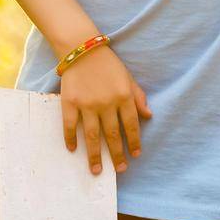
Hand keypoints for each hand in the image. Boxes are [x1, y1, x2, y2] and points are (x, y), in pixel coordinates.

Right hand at [58, 46, 150, 175]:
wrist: (81, 49)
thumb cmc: (108, 64)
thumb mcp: (128, 78)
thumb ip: (139, 97)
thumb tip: (149, 116)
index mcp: (123, 96)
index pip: (132, 125)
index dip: (134, 142)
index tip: (136, 155)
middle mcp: (107, 103)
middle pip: (113, 135)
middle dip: (117, 155)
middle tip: (120, 170)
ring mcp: (87, 104)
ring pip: (93, 136)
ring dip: (95, 156)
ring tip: (97, 171)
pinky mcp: (70, 103)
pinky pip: (70, 126)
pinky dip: (71, 139)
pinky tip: (73, 150)